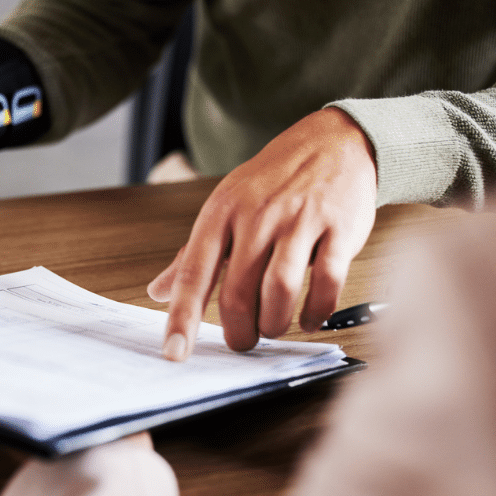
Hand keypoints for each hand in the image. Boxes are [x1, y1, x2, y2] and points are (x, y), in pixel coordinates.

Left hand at [148, 108, 376, 360]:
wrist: (332, 142)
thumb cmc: (272, 182)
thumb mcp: (224, 208)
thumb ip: (192, 255)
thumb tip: (157, 292)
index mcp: (221, 212)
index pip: (193, 272)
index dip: (182, 317)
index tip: (175, 353)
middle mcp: (257, 216)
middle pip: (238, 291)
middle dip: (239, 330)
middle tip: (242, 341)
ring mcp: (299, 220)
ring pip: (281, 290)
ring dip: (275, 323)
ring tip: (273, 328)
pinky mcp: (338, 227)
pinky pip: (327, 282)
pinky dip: (317, 310)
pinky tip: (310, 318)